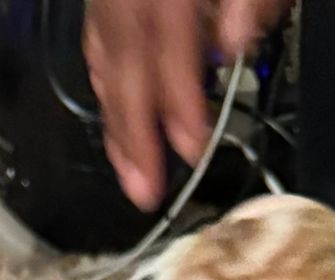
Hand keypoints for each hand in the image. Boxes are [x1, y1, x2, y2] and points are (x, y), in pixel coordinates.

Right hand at [85, 0, 289, 214]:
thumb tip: (234, 37)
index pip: (166, 34)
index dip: (177, 96)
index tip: (192, 145)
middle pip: (123, 53)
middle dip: (133, 128)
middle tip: (144, 189)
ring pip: (104, 49)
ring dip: (116, 116)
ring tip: (129, 171)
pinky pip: (100, 36)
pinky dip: (107, 81)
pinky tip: (116, 113)